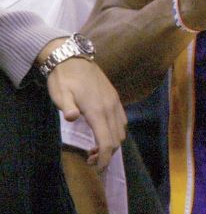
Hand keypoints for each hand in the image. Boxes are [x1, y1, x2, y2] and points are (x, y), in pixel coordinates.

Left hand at [44, 52, 126, 171]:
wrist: (74, 59)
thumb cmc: (64, 79)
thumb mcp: (59, 94)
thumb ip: (67, 107)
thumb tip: (71, 117)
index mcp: (97, 110)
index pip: (107, 140)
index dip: (105, 158)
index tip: (98, 169)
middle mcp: (110, 108)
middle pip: (117, 139)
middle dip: (107, 153)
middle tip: (90, 159)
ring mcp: (115, 103)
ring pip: (121, 131)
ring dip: (111, 143)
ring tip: (94, 147)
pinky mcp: (115, 99)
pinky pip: (122, 121)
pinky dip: (115, 132)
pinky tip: (102, 131)